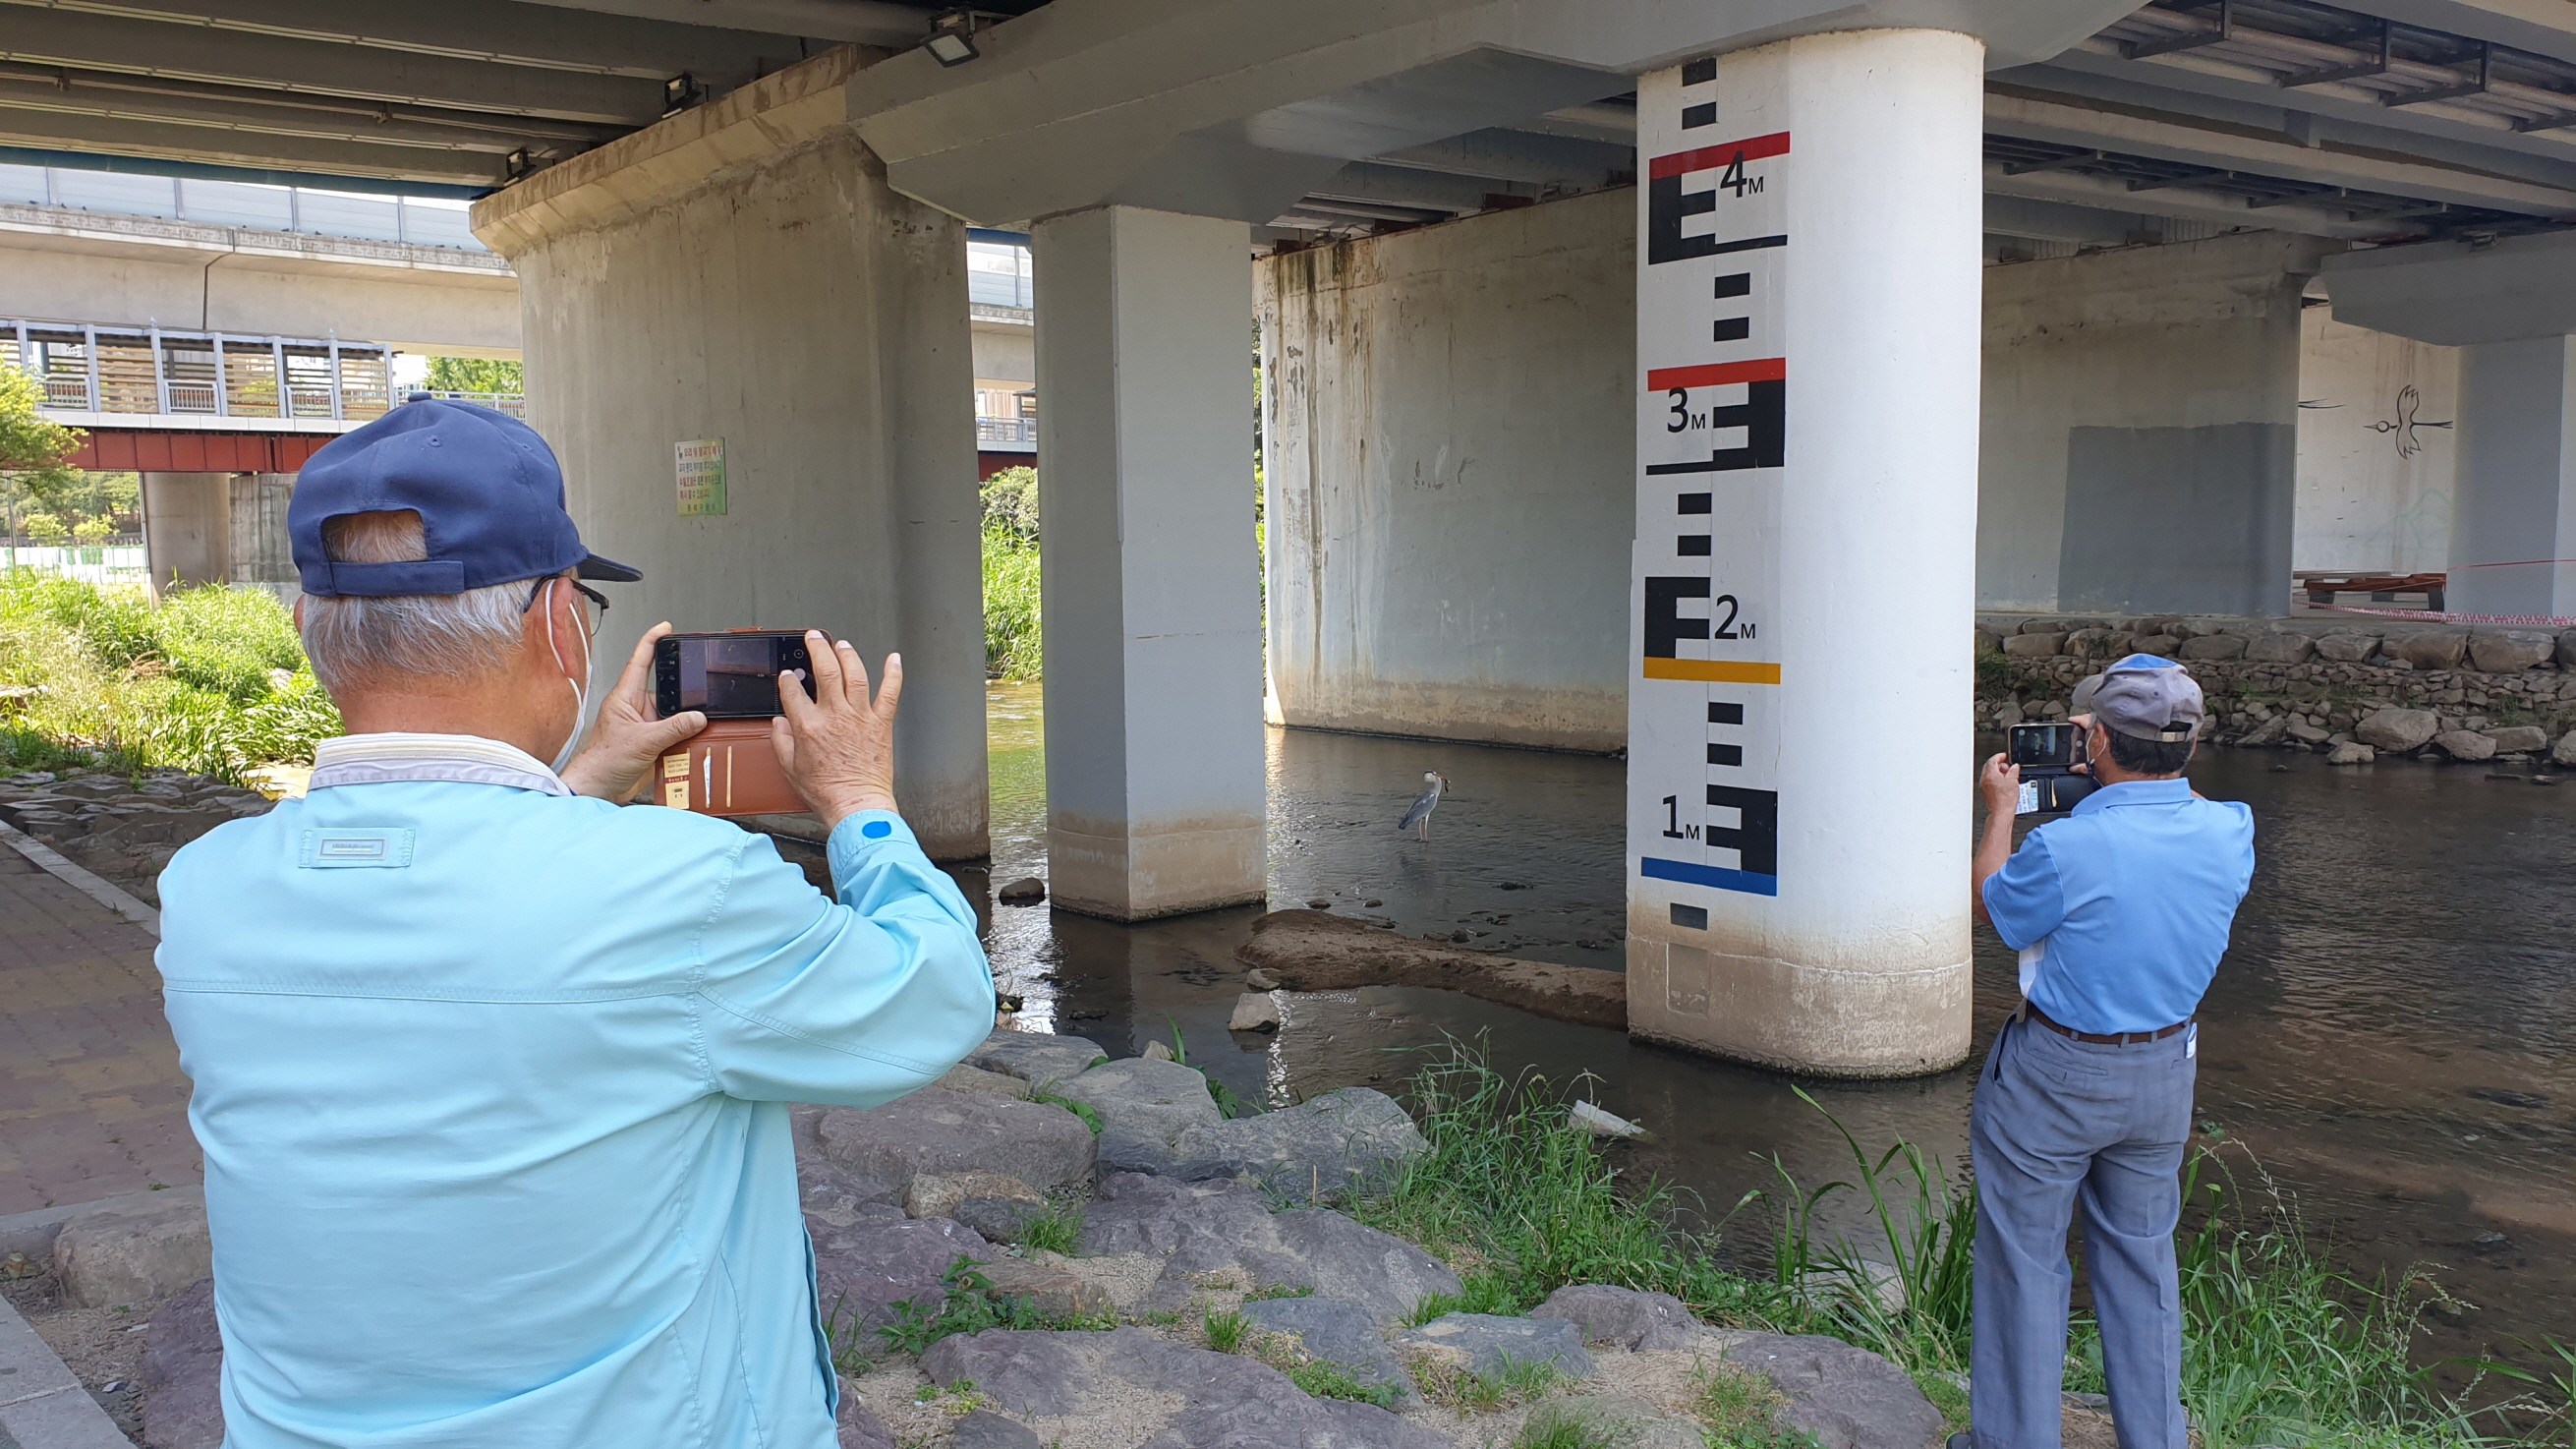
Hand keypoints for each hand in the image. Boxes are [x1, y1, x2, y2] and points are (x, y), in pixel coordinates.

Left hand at [561, 622, 705, 802]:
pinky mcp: (650, 741)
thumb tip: (697, 717)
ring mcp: (643, 725)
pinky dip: (684, 738)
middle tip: (699, 694)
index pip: (639, 661)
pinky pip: (673, 733)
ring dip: (684, 722)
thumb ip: (672, 728)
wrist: (599, 788)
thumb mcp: (643, 742)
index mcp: (625, 698)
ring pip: (672, 714)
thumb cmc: (604, 761)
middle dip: (683, 694)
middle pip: (665, 690)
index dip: (652, 641)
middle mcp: (635, 708)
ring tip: (694, 729)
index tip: (666, 628)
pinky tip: (691, 744)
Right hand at [772, 632, 900, 831]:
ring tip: (842, 644)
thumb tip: (779, 724)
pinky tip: (894, 659)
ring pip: (854, 675)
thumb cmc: (827, 792)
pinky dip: (893, 673)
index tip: (787, 676)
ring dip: (848, 655)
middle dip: (817, 648)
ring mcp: (860, 717)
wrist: (857, 804)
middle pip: (826, 670)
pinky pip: (890, 693)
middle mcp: (835, 716)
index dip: (788, 681)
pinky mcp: (881, 724)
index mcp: (809, 726)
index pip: (794, 692)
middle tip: (814, 638)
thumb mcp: (791, 769)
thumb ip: (782, 742)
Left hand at [1978, 753, 2021, 819]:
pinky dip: (1995, 779)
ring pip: (1989, 774)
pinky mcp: (1985, 792)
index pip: (1992, 760)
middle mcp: (1984, 779)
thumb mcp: (2013, 781)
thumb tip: (2014, 766)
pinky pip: (1989, 781)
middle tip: (2007, 766)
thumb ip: (2014, 771)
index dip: (2000, 756)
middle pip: (1989, 766)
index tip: (2005, 756)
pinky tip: (2003, 783)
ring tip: (2007, 775)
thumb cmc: (2005, 800)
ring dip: (1997, 772)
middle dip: (1999, 764)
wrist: (2001, 812)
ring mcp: (1984, 786)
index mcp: (1990, 775)